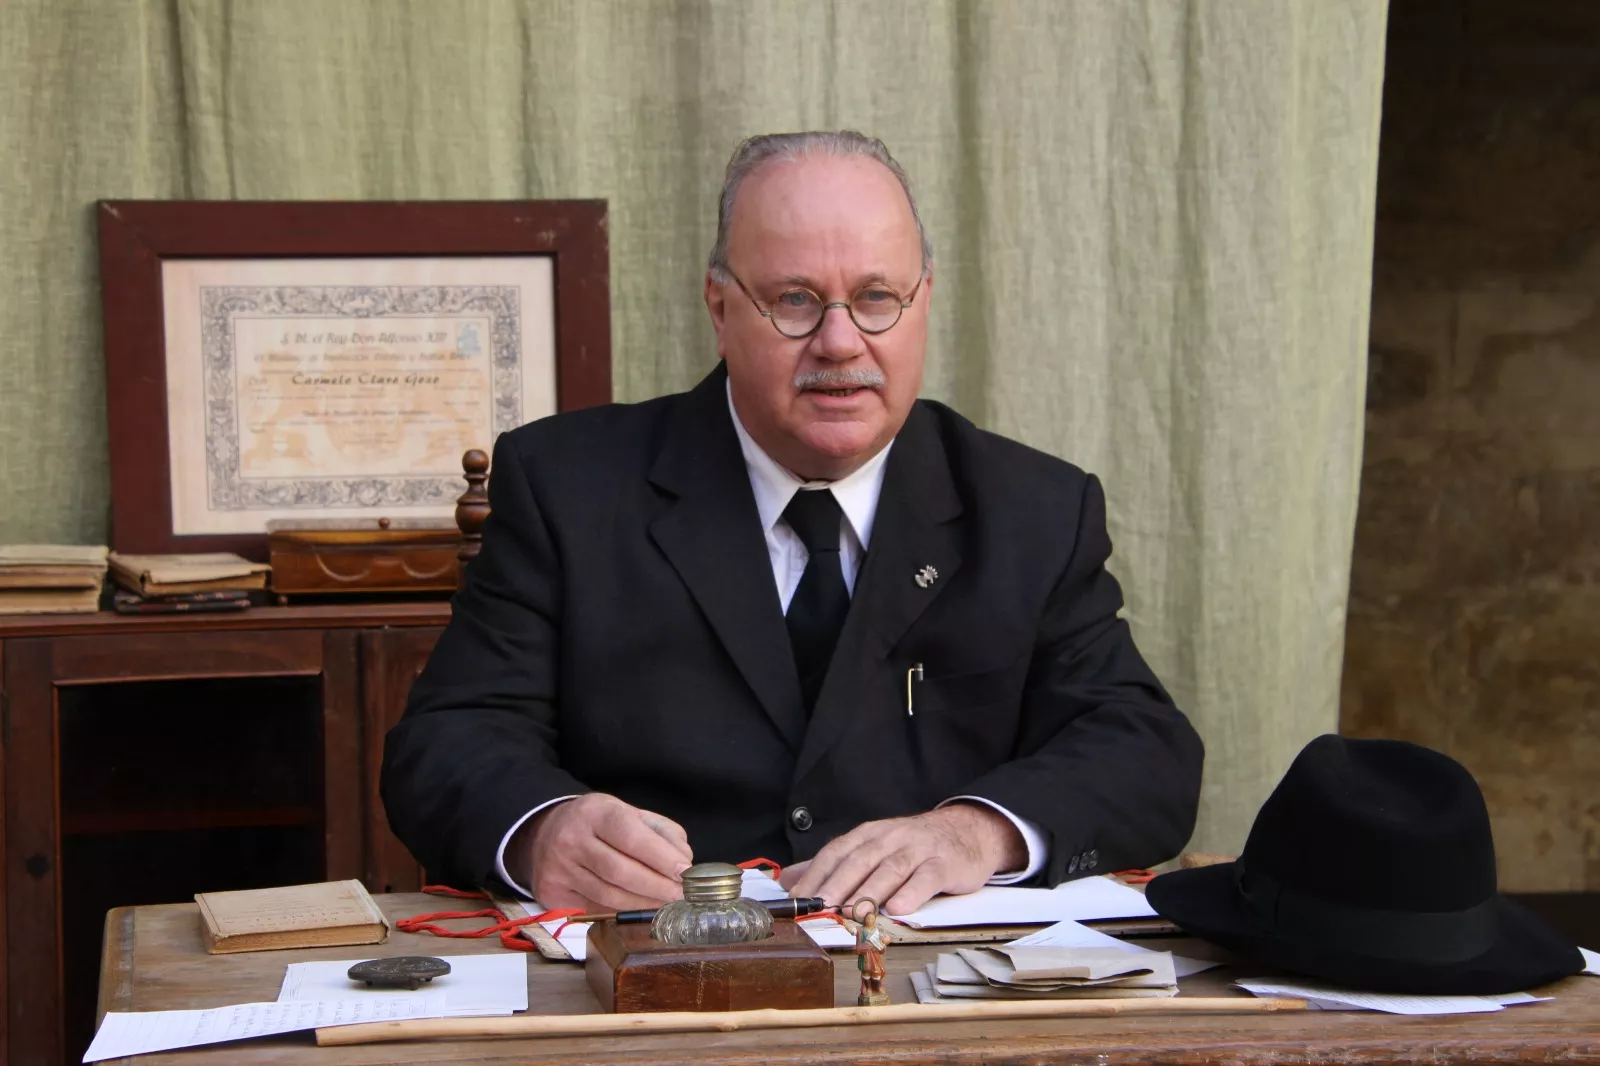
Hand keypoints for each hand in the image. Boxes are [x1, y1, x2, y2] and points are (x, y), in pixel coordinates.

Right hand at [512, 793, 692, 911]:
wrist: (545, 833)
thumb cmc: (598, 824)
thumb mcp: (629, 813)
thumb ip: (662, 833)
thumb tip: (683, 861)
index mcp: (595, 812)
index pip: (631, 836)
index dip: (661, 857)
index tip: (685, 871)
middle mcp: (571, 839)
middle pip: (620, 871)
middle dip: (656, 886)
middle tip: (680, 895)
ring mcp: (558, 869)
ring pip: (608, 895)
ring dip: (642, 904)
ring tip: (665, 904)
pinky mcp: (552, 893)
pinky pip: (594, 909)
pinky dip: (621, 912)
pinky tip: (638, 909)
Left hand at [785, 803, 1026, 914]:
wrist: (968, 831)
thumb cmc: (912, 847)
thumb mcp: (872, 848)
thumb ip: (833, 866)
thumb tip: (789, 883)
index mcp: (868, 835)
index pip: (836, 852)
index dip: (816, 875)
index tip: (797, 899)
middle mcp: (890, 838)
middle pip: (859, 860)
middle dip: (837, 884)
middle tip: (819, 906)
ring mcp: (918, 849)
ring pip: (890, 869)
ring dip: (869, 891)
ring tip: (852, 913)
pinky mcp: (944, 864)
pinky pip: (926, 877)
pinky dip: (912, 892)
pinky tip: (898, 909)